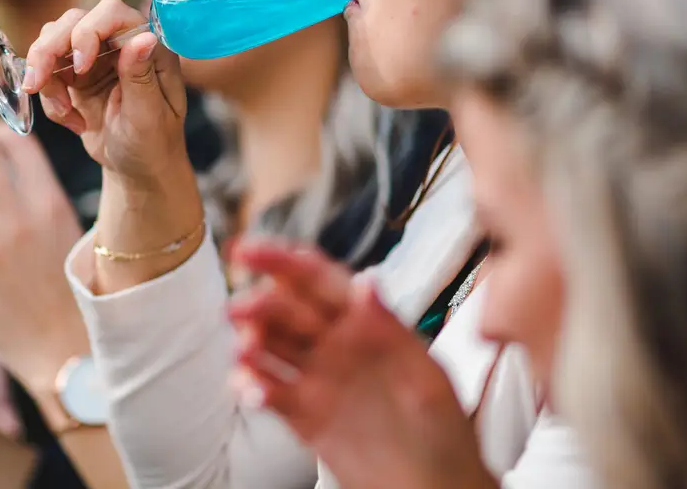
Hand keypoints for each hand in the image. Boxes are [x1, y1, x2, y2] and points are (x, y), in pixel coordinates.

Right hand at [22, 0, 189, 185]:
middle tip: (37, 85)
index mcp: (148, 46)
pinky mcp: (75, 74)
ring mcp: (96, 56)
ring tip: (64, 113)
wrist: (138, 168)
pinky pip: (46, 70)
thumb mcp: (149, 116)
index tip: (80, 66)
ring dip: (46, 76)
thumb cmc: (153, 143)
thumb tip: (144, 37)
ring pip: (52, 41)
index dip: (88, 31)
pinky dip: (49, 96)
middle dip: (50, 51)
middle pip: (73, 21)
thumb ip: (141, 77)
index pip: (112, 13)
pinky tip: (71, 120)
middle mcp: (120, 43)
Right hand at [229, 241, 495, 488]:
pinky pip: (268, 392)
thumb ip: (391, 330)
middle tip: (239, 309)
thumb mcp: (427, 378)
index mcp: (368, 325)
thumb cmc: (447, 436)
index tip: (249, 250)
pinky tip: (250, 390)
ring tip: (244, 352)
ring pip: (270, 347)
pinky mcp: (304, 416)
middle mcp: (338, 347)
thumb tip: (366, 283)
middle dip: (258, 302)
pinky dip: (251, 387)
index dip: (282, 261)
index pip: (319, 280)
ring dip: (250, 343)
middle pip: (286, 309)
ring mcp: (318, 380)